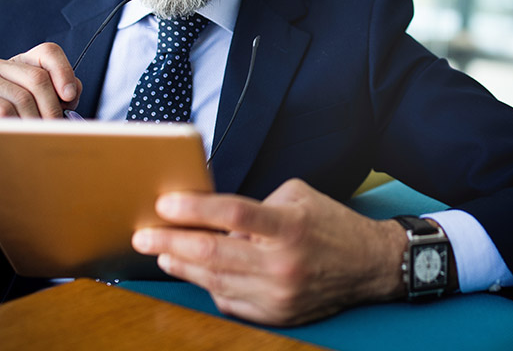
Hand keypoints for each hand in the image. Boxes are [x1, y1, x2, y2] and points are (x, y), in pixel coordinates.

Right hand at [0, 43, 81, 221]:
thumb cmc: (15, 128)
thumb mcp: (41, 109)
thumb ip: (60, 96)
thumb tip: (72, 93)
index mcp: (20, 63)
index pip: (48, 52)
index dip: (64, 72)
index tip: (70, 98)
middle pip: (38, 78)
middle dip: (52, 108)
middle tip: (54, 130)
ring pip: (22, 97)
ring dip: (34, 122)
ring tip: (36, 138)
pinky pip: (2, 110)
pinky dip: (16, 127)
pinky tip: (17, 137)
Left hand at [132, 179, 407, 325]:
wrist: (369, 266)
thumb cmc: (329, 225)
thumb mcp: (297, 197)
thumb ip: (254, 205)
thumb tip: (210, 214)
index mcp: (289, 226)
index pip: (232, 213)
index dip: (193, 208)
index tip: (164, 204)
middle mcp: (283, 263)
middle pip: (213, 252)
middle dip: (169, 242)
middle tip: (143, 235)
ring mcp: (279, 294)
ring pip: (214, 280)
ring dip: (182, 266)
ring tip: (161, 253)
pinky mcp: (276, 315)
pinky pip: (229, 302)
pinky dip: (209, 286)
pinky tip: (195, 272)